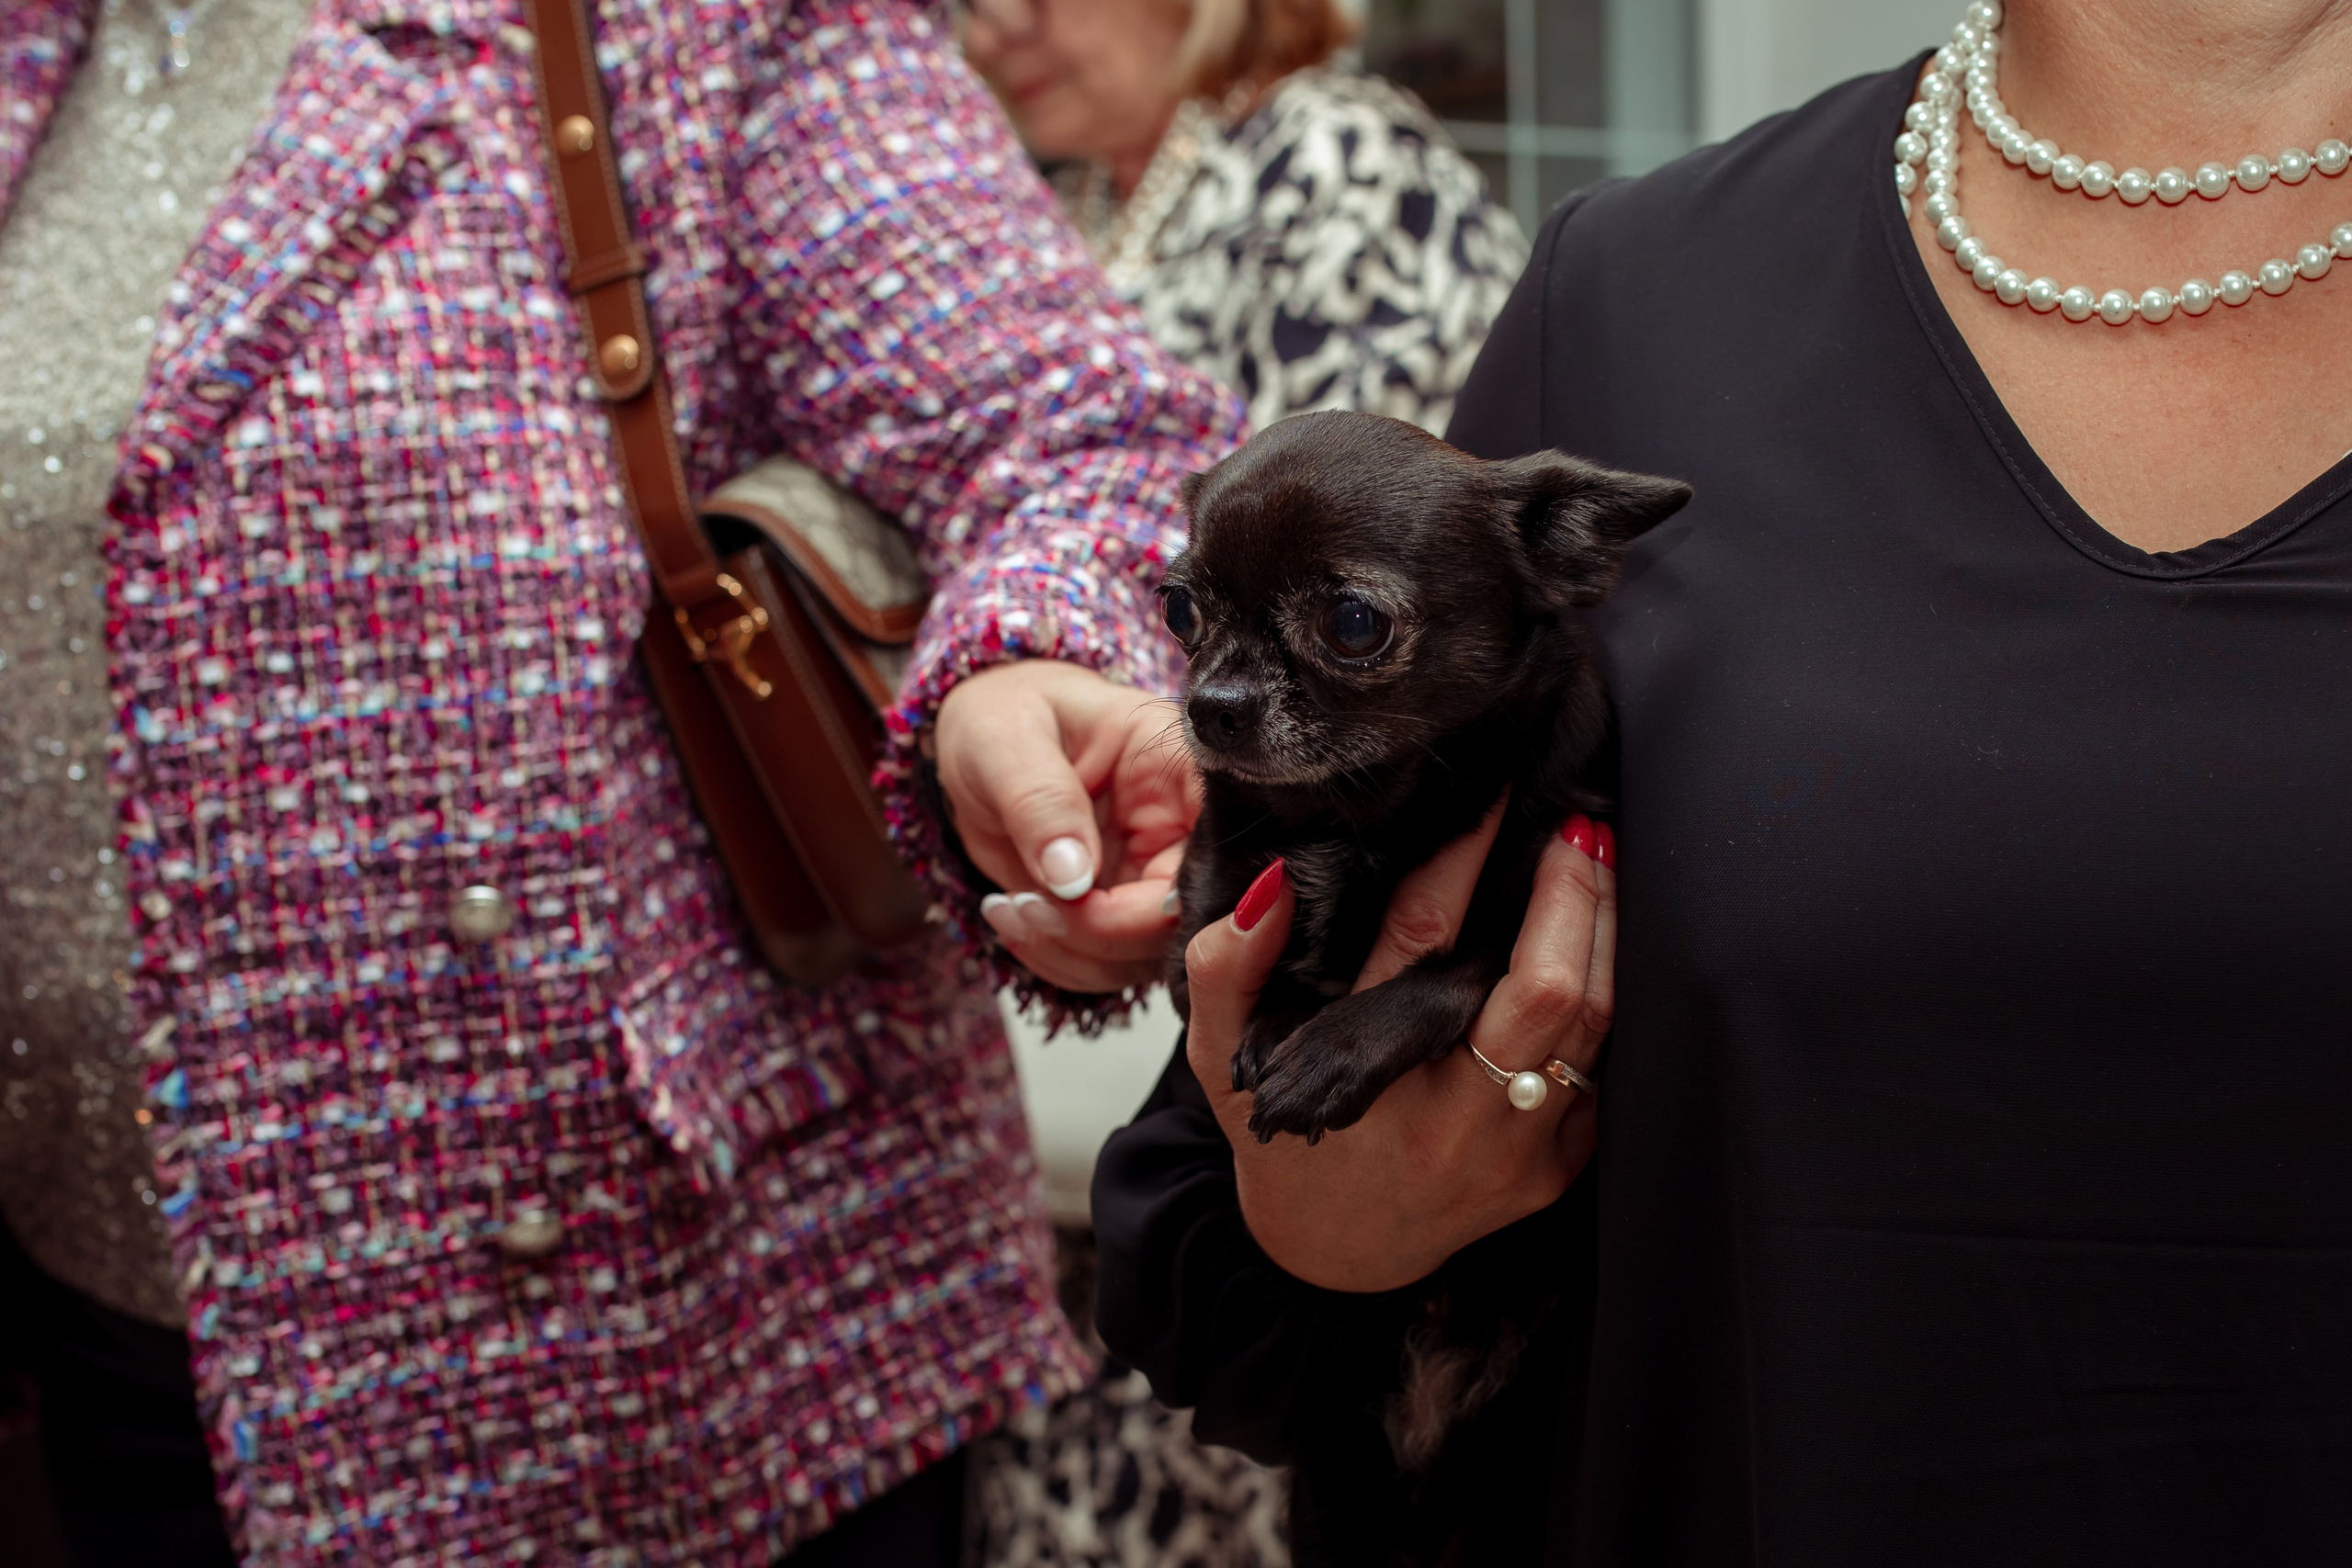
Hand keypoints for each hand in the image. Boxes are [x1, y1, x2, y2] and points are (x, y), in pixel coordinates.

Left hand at [934, 659, 1200, 992]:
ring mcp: (1155, 874)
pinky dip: (1058, 958)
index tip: (1083, 904)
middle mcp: (1181, 827)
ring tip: (1010, 909)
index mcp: (1177, 767)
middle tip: (1028, 909)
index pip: (1213, 848)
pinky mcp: (1123, 908)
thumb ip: (1042, 803)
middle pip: (1186, 920)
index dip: (1160, 900)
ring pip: (1146, 955)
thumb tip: (1073, 877)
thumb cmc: (1002, 715)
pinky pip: (1110, 963)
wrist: (980, 741)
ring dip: (1072, 953)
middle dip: (1102, 935)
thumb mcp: (1005, 741)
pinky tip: (1015, 917)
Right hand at [1184, 809, 1616, 1291]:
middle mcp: (1448, 1121)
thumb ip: (1226, 967)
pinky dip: (1603, 1004)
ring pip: (1590, 1026)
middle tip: (1577, 821)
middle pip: (1543, 988)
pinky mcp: (1552, 1173)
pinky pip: (1600, 1073)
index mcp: (1364, 1079)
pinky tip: (1597, 949)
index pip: (1423, 938)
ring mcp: (1510, 1152)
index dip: (1463, 855)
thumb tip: (1273, 887)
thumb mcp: (1221, 1058)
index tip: (1491, 793)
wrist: (1328, 1259)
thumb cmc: (1281, 1138)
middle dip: (1572, 891)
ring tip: (1598, 863)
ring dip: (1604, 935)